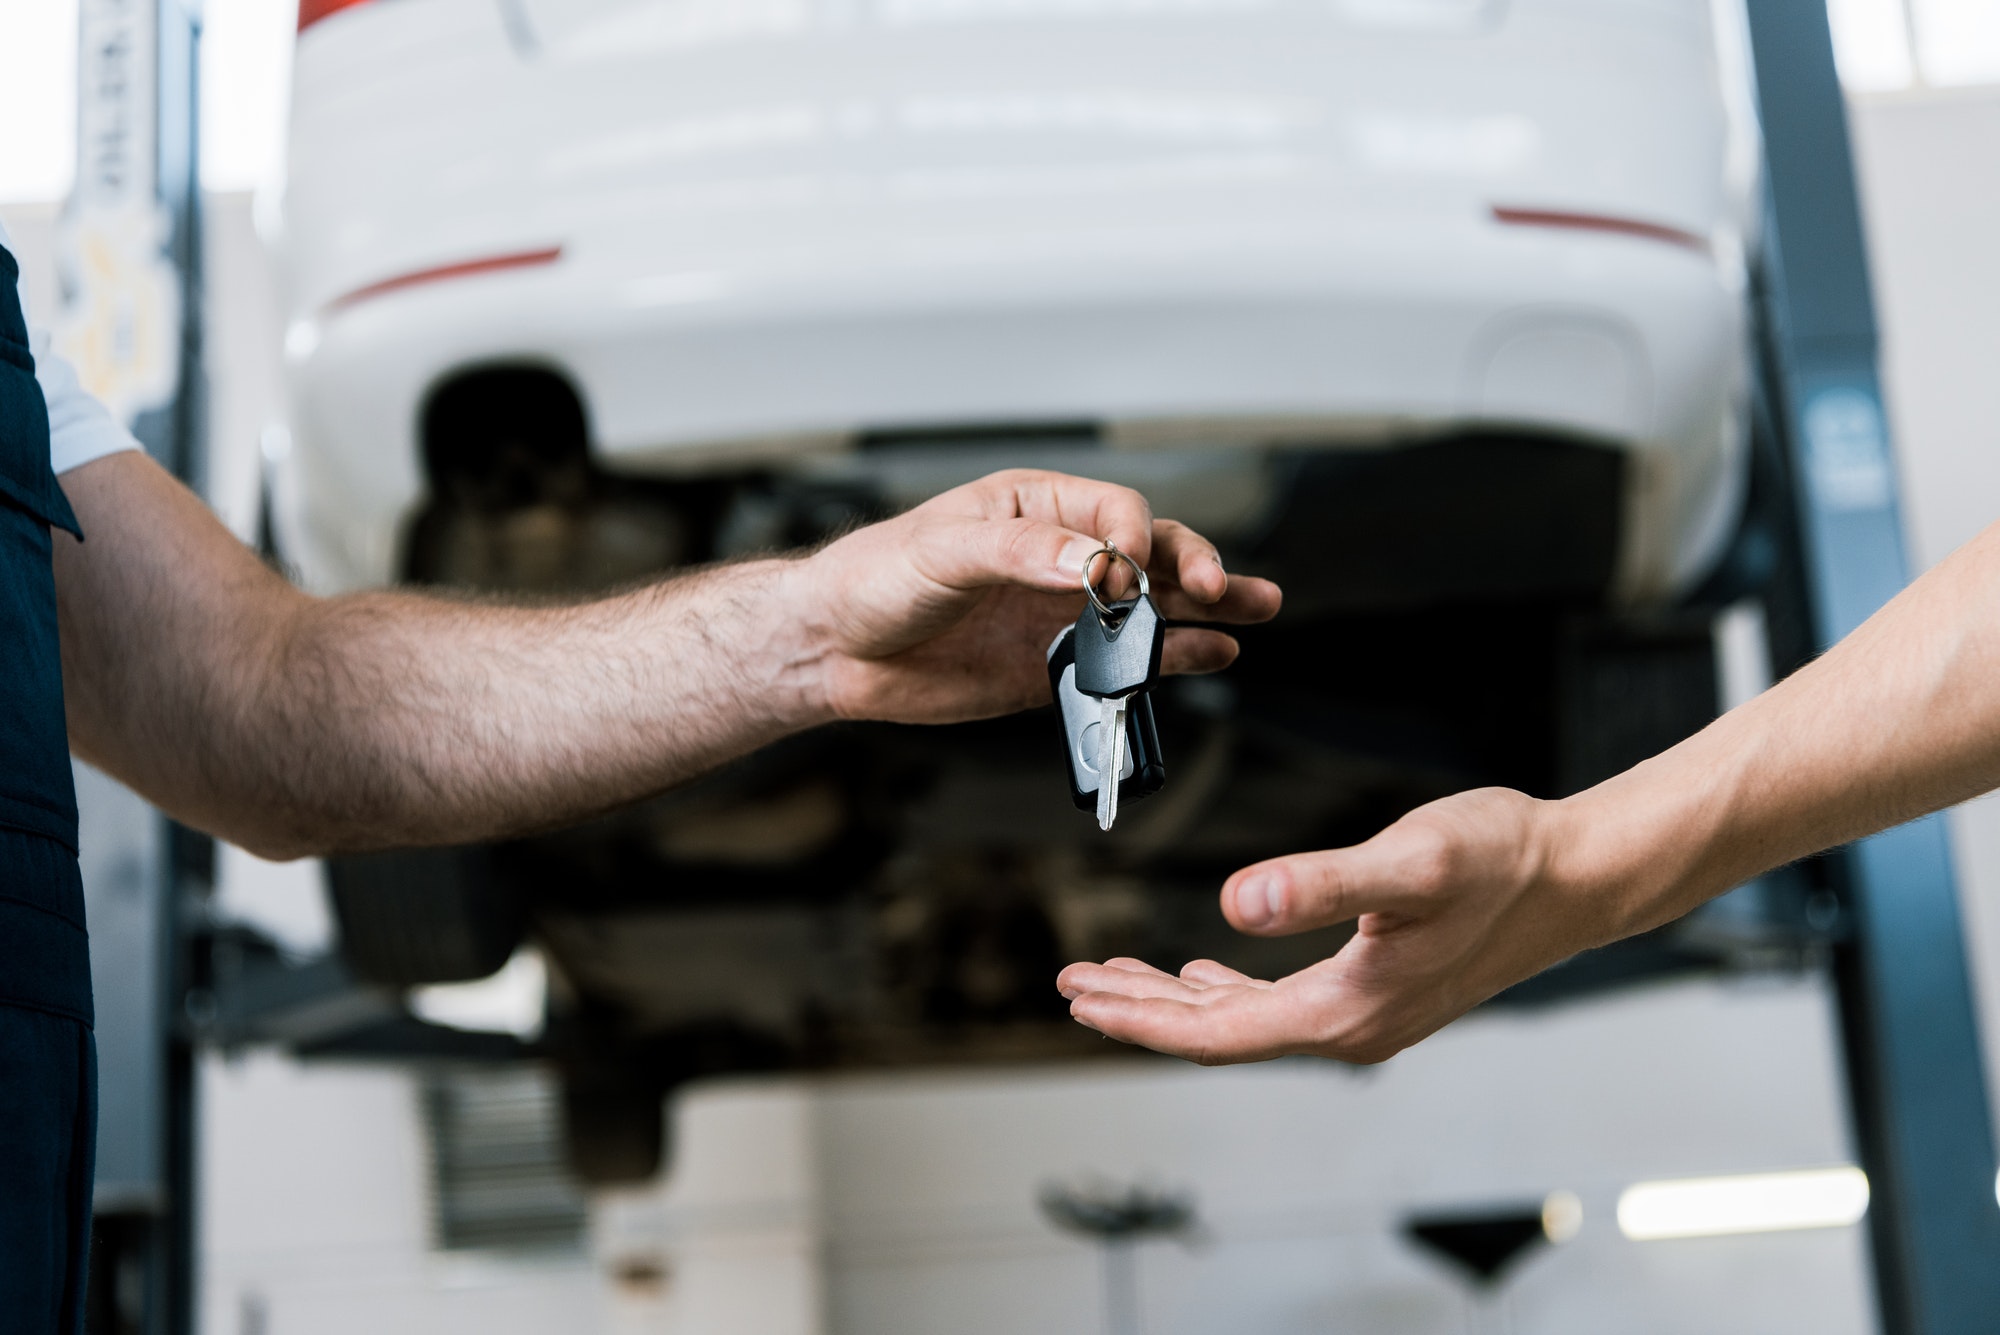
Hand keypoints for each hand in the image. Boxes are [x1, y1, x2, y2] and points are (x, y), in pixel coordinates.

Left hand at [792, 469, 1282, 724]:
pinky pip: (1126, 660)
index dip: (1136, 538)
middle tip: (1222, 587)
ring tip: (1261, 607)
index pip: (1114, 512)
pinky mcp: (1055, 666)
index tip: (1133, 569)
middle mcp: (1059, 557)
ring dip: (1209, 607)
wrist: (833, 650)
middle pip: (1151, 552)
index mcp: (1034, 508)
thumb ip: (1020, 552)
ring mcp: (1062, 613)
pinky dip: (1174, 657)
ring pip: (1154, 606)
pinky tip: (1214, 653)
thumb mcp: (941, 550)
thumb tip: (1093, 562)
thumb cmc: (873, 578)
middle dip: (1191, 566)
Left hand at [1057, 788, 1637, 1064]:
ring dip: (1176, 998)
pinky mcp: (1379, 987)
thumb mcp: (1407, 861)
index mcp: (1346, 1012)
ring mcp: (1366, 1012)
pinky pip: (1279, 1001)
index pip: (1215, 1032)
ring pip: (1244, 1018)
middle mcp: (1351, 1027)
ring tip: (1116, 976)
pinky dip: (1228, 988)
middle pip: (1218, 1033)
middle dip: (1140, 1007)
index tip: (1078, 995)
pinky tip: (1207, 972)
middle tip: (1072, 982)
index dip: (1139, 1015)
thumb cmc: (1502, 861)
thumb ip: (1320, 883)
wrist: (1578, 874)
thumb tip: (1236, 901)